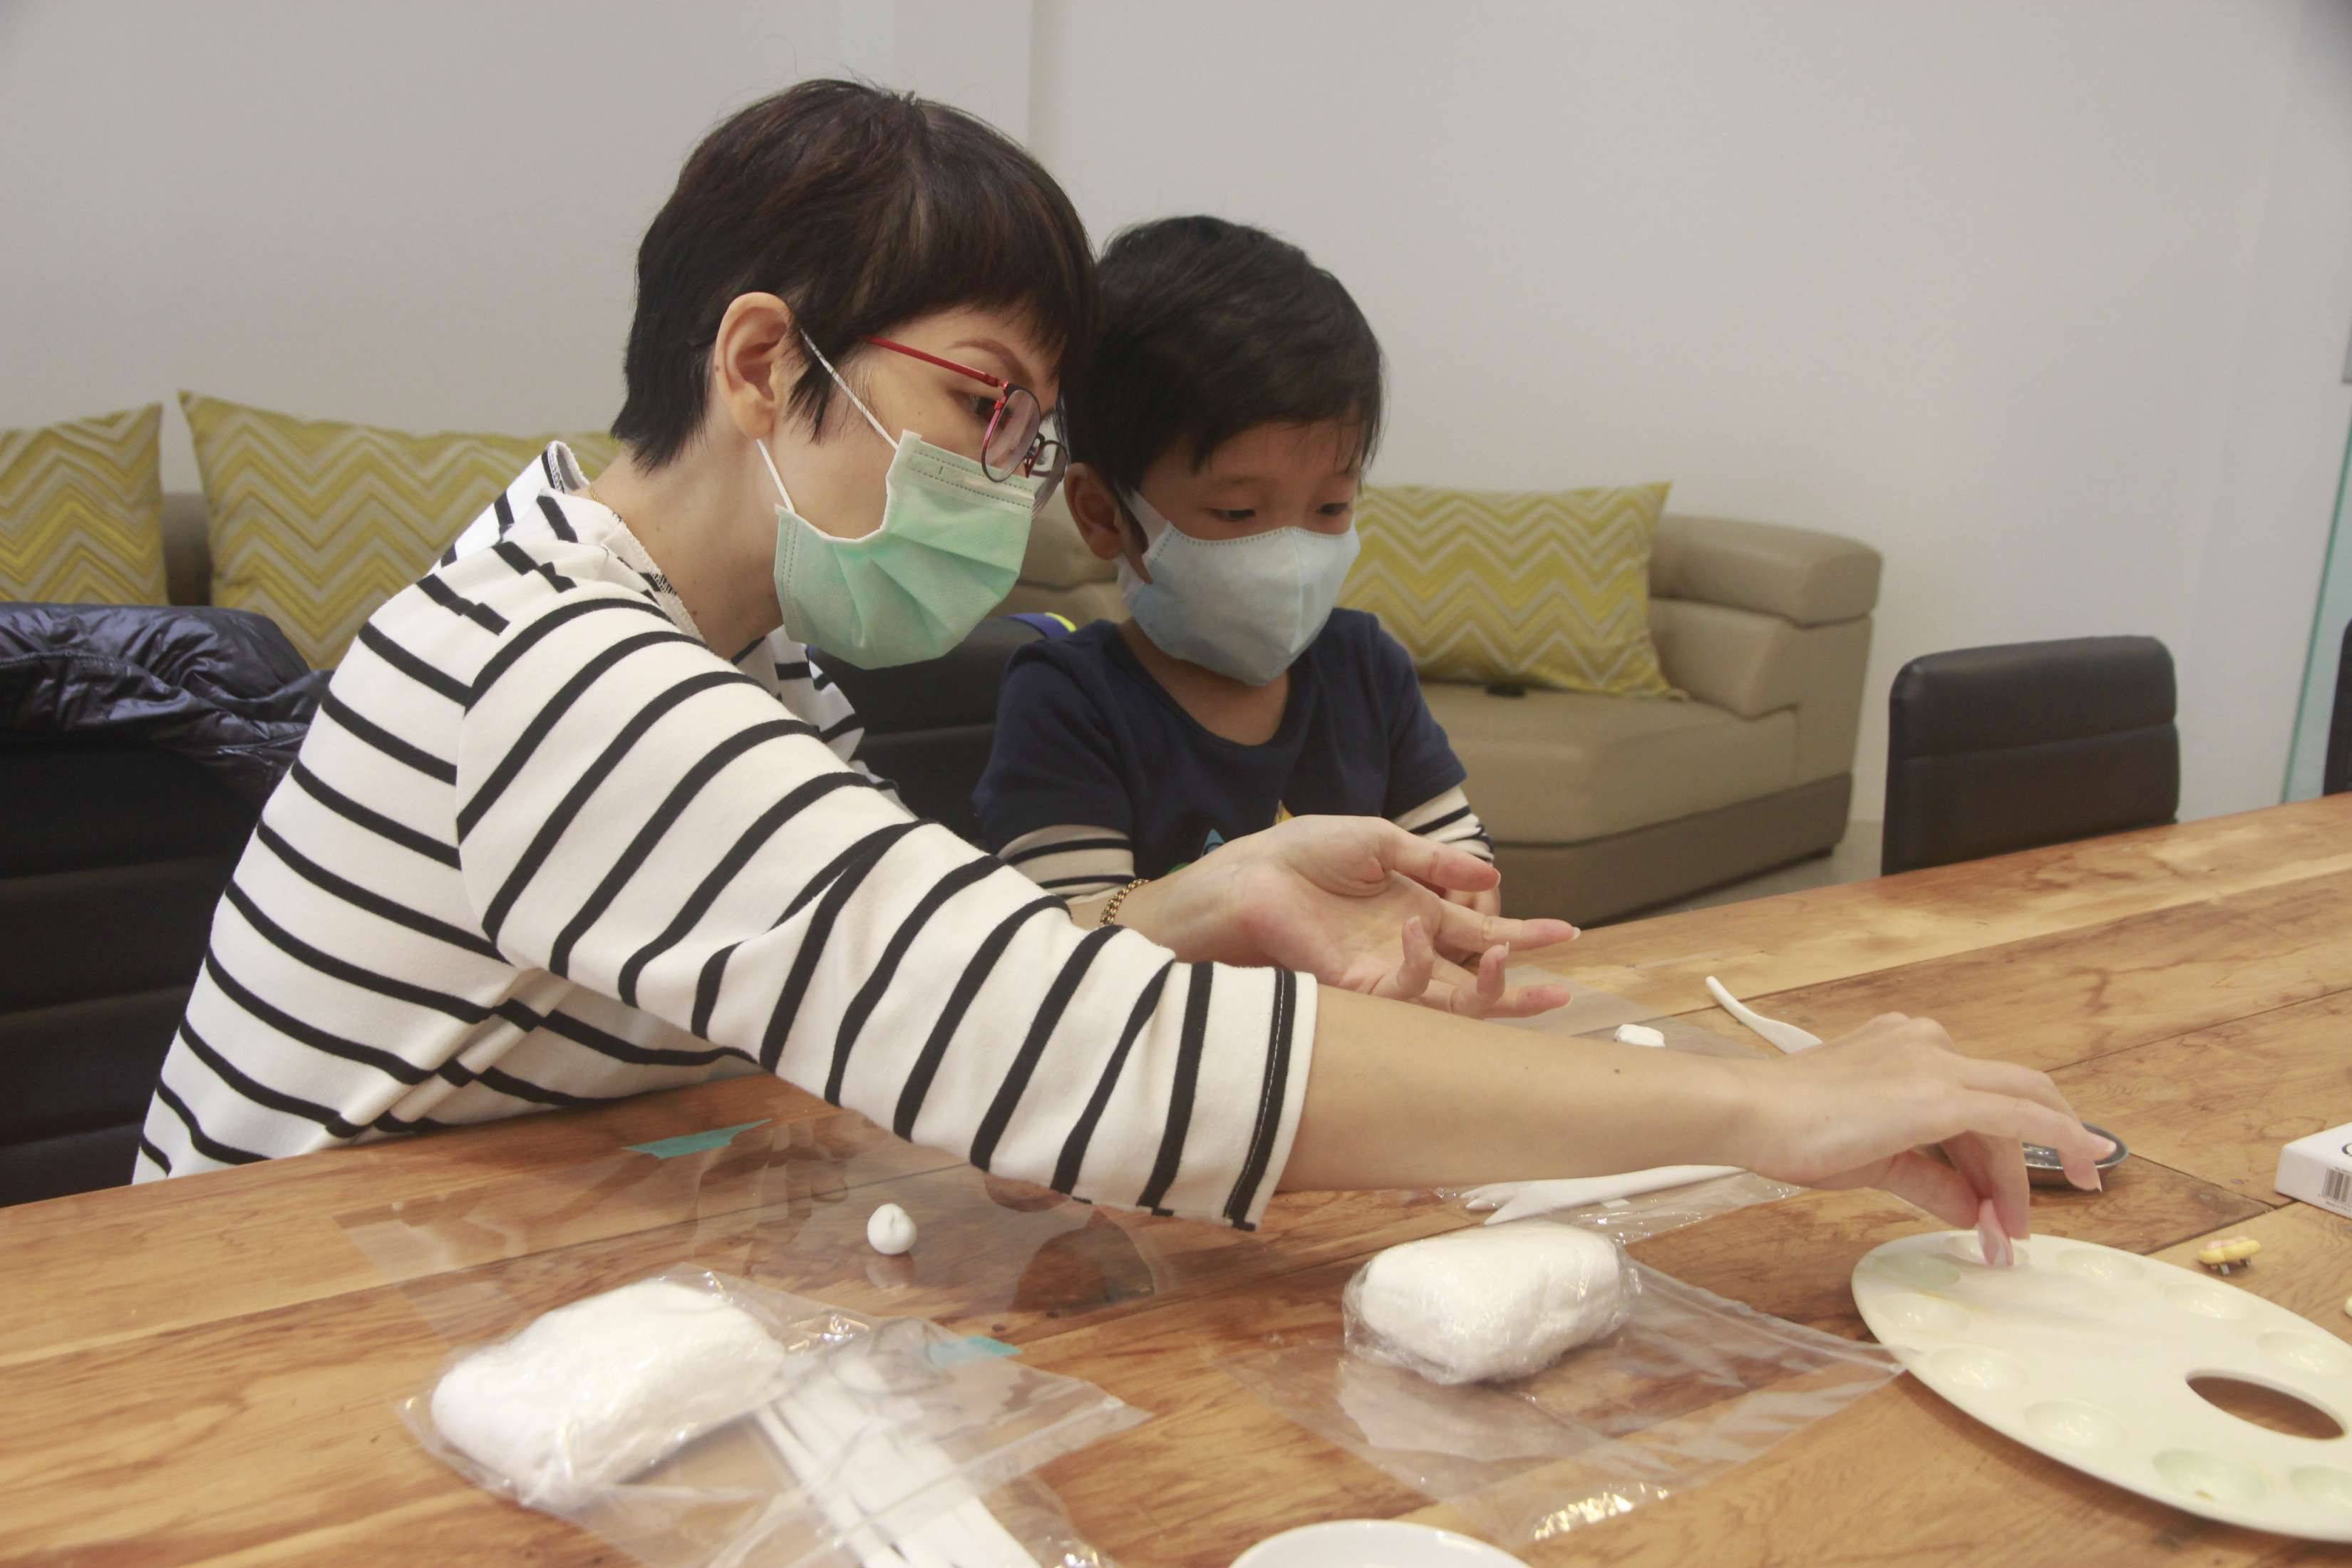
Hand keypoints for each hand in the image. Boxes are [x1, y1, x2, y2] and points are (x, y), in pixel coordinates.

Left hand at [1120, 817, 1578, 1017]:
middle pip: (1477, 983)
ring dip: (1488, 989)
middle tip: (1563, 995)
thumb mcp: (1381, 841)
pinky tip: (1419, 928)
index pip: (1482, 933)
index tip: (1568, 936)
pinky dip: (1420, 962)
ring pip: (1451, 1004)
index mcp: (1419, 911)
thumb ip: (1435, 860)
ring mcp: (1386, 970)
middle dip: (1521, 991)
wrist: (1253, 872)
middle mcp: (1409, 949)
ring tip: (1509, 958)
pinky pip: (1405, 990)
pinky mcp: (1358, 985)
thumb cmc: (1306, 852)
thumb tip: (1493, 876)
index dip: (1526, 936)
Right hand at [1729, 1013, 2112, 1246]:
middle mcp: (1929, 1045)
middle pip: (2005, 1105)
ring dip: (2023, 1177)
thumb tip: (1973, 1212)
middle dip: (2020, 1171)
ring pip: (2016, 1112)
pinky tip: (2086, 1162)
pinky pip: (2019, 1116)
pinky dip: (2058, 1140)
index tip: (2001, 1206)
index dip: (1996, 1158)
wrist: (1751, 1113)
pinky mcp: (1940, 1093)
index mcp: (1907, 1048)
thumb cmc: (1790, 1129)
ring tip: (2015, 1233)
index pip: (1973, 1102)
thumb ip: (1929, 1180)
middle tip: (2017, 1229)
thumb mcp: (1872, 1160)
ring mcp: (1937, 1063)